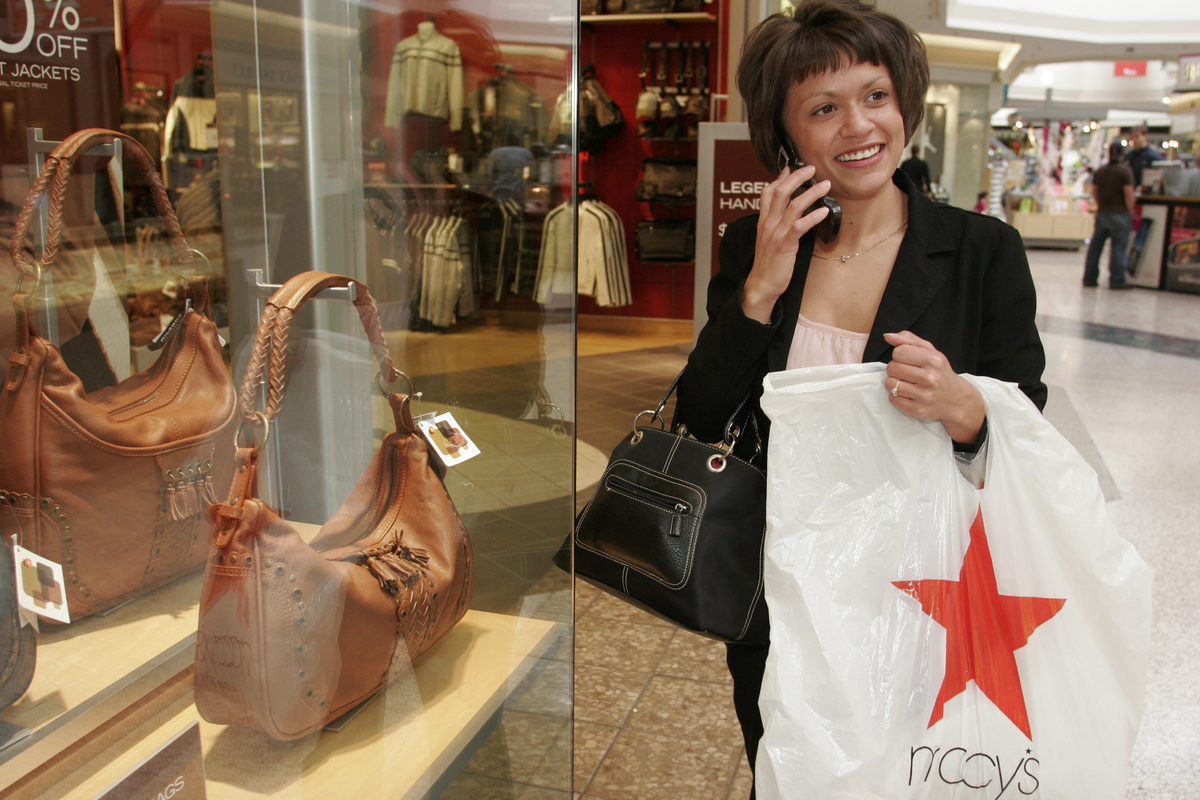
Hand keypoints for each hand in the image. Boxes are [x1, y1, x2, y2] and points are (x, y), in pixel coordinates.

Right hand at [741, 165, 831, 322]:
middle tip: (811, 169)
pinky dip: (813, 216)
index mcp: (763, 221)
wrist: (761, 284)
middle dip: (797, 177)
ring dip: (811, 192)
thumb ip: (777, 223)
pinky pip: (799, 226)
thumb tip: (789, 211)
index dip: (780, 178)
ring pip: (793, 205)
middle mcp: (768, 223)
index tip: (792, 168)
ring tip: (825, 185)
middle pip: (780, 192)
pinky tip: (824, 211)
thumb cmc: (769, 263)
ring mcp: (776, 233)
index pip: (768, 192)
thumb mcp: (769, 239)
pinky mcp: (784, 244)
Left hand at [883, 331, 984, 444]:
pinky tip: (907, 394)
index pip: (899, 351)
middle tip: (906, 372)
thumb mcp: (930, 352)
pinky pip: (893, 399)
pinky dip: (896, 396)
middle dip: (895, 368)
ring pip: (890, 384)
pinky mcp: (917, 410)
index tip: (907, 359)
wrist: (956, 399)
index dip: (900, 354)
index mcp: (933, 360)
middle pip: (892, 367)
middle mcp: (929, 378)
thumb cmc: (940, 372)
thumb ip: (909, 340)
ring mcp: (924, 396)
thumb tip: (888, 336)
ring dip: (894, 382)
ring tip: (906, 383)